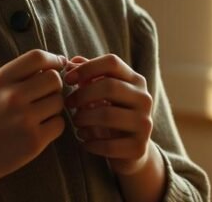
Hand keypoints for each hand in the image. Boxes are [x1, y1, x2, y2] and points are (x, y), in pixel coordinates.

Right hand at [0, 49, 67, 184]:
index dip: (52, 59)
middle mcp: (13, 97)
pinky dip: (53, 126)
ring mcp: (24, 120)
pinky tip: (38, 129)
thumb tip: (58, 62)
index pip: (37, 57)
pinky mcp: (34, 141)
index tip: (58, 64)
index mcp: (1, 80)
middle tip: (44, 95)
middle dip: (54, 86)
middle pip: (54, 79)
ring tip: (37, 114)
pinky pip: (60, 124)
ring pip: (59, 101)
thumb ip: (20, 73)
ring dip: (53, 107)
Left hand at [63, 54, 153, 175]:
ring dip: (84, 118)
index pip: (112, 62)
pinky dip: (90, 142)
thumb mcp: (102, 92)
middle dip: (82, 95)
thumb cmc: (112, 113)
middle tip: (68, 103)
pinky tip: (83, 140)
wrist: (132, 149)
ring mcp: (144, 123)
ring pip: (107, 115)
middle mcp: (144, 99)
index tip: (68, 79)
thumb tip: (69, 63)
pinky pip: (109, 145)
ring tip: (76, 122)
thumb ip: (87, 75)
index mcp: (136, 80)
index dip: (87, 67)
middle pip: (109, 86)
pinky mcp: (139, 147)